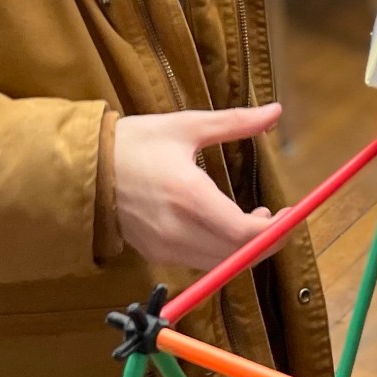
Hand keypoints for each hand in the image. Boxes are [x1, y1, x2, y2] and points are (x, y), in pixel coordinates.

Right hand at [112, 104, 281, 270]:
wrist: (85, 170)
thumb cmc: (134, 143)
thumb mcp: (186, 126)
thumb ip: (235, 123)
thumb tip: (275, 112)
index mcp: (189, 196)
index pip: (245, 233)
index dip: (276, 230)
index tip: (291, 213)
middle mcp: (179, 230)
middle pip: (239, 255)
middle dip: (268, 240)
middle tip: (280, 217)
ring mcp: (166, 247)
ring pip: (222, 263)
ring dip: (246, 248)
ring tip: (254, 218)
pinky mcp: (157, 255)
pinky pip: (202, 263)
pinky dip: (222, 251)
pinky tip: (225, 225)